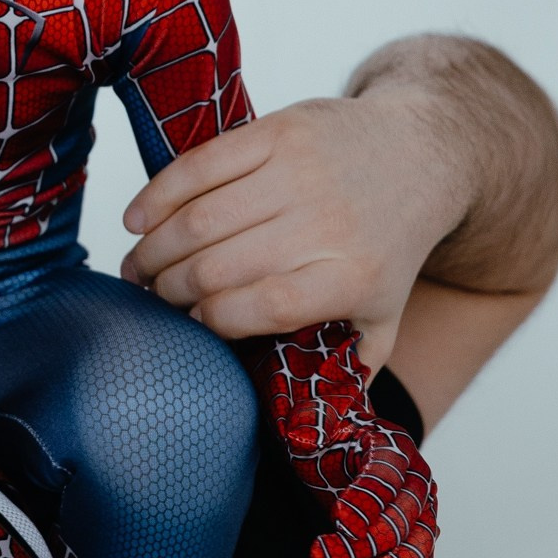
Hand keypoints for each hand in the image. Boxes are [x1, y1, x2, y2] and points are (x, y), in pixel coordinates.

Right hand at [121, 91, 464, 366]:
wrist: (421, 153)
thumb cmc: (389, 245)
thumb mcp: (385, 314)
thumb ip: (349, 367)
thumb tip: (307, 426)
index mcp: (352, 277)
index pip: (263, 307)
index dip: (214, 320)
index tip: (194, 325)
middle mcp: (326, 224)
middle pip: (219, 265)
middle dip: (170, 288)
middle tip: (151, 297)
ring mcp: (300, 172)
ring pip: (200, 218)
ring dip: (154, 248)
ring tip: (139, 266)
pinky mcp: (279, 131)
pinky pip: (201, 165)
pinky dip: (159, 194)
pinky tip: (137, 219)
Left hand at [260, 323, 438, 557]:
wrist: (318, 406)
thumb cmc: (301, 401)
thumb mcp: (295, 396)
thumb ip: (294, 405)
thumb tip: (295, 421)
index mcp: (380, 436)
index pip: (388, 471)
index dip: (371, 498)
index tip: (342, 523)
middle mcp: (402, 470)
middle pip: (408, 515)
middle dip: (373, 548)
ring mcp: (404, 502)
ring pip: (416, 545)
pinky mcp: (396, 528)